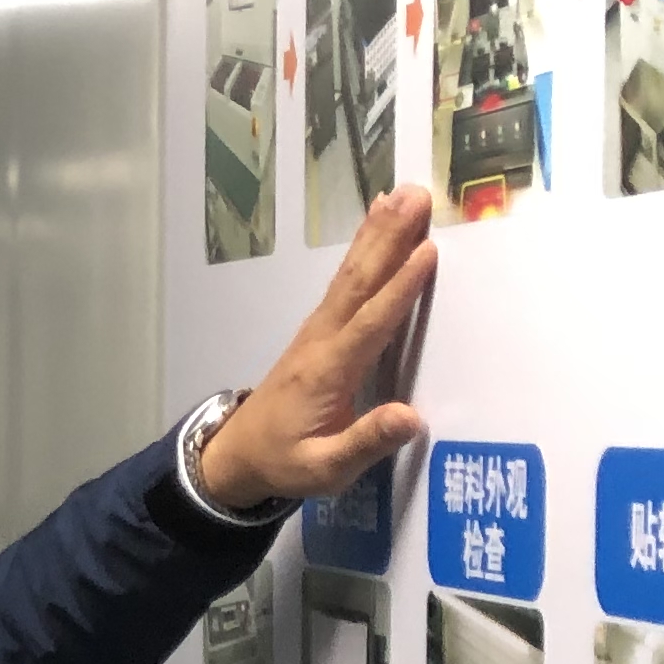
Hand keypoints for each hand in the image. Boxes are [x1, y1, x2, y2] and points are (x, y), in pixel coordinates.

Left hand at [198, 186, 436, 508]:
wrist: (236, 456)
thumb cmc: (284, 462)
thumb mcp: (323, 469)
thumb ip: (364, 443)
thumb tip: (411, 417)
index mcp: (327, 373)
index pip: (369, 324)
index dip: (398, 289)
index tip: (427, 251)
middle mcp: (321, 342)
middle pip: (358, 283)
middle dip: (387, 238)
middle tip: (415, 195)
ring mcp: (318, 332)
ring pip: (350, 276)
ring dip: (376, 234)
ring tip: (401, 194)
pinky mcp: (319, 331)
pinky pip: (345, 283)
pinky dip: (362, 250)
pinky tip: (375, 224)